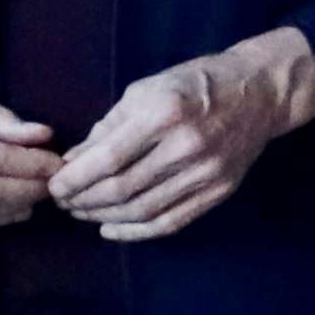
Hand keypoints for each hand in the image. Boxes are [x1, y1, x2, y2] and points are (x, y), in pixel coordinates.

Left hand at [48, 27, 314, 240]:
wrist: (259, 92)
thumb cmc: (196, 83)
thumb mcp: (147, 88)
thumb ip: (109, 125)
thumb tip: (74, 160)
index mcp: (165, 112)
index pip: (108, 158)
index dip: (75, 178)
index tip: (54, 185)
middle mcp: (187, 146)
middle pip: (123, 189)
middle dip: (84, 200)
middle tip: (63, 201)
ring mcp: (206, 173)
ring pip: (143, 210)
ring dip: (104, 216)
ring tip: (81, 212)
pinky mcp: (218, 192)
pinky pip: (170, 222)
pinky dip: (136, 231)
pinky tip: (111, 228)